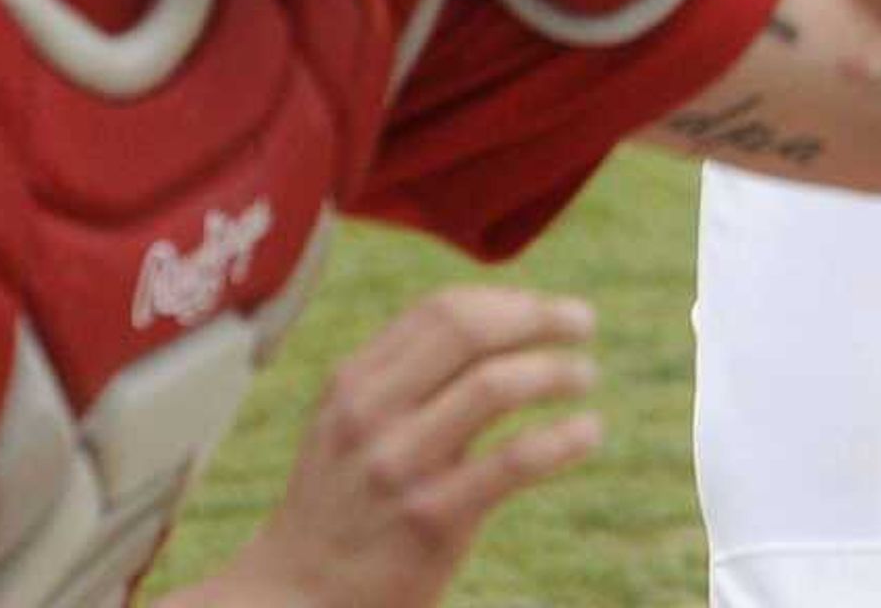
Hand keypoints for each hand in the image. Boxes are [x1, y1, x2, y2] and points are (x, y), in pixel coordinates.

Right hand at [217, 286, 601, 607]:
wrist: (294, 601)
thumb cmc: (338, 506)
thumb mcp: (346, 423)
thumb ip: (402, 375)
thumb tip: (496, 320)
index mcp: (354, 381)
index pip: (442, 310)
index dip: (507, 301)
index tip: (545, 311)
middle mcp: (371, 413)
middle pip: (468, 331)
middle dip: (537, 317)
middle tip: (583, 322)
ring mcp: (400, 465)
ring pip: (494, 386)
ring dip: (555, 372)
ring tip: (585, 377)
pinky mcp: (430, 520)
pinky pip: (511, 462)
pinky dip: (561, 439)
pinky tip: (587, 433)